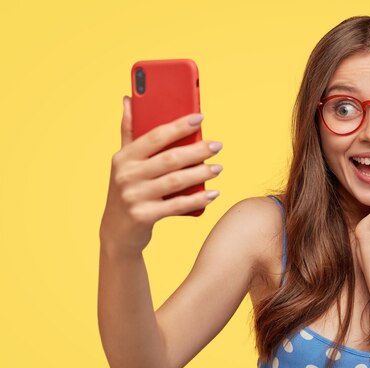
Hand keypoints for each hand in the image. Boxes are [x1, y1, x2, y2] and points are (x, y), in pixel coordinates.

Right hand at [99, 96, 222, 253]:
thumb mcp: (123, 162)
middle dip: (197, 150)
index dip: (179, 126)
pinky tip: (213, 193)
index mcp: (123, 157)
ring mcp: (134, 197)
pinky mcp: (144, 216)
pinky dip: (198, 199)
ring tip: (218, 168)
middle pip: (170, 158)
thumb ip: (128, 131)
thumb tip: (128, 98)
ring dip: (201, 173)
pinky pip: (177, 206)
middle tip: (217, 146)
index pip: (155, 136)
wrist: (117, 232)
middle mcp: (126, 175)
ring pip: (176, 181)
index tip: (200, 118)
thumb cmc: (127, 190)